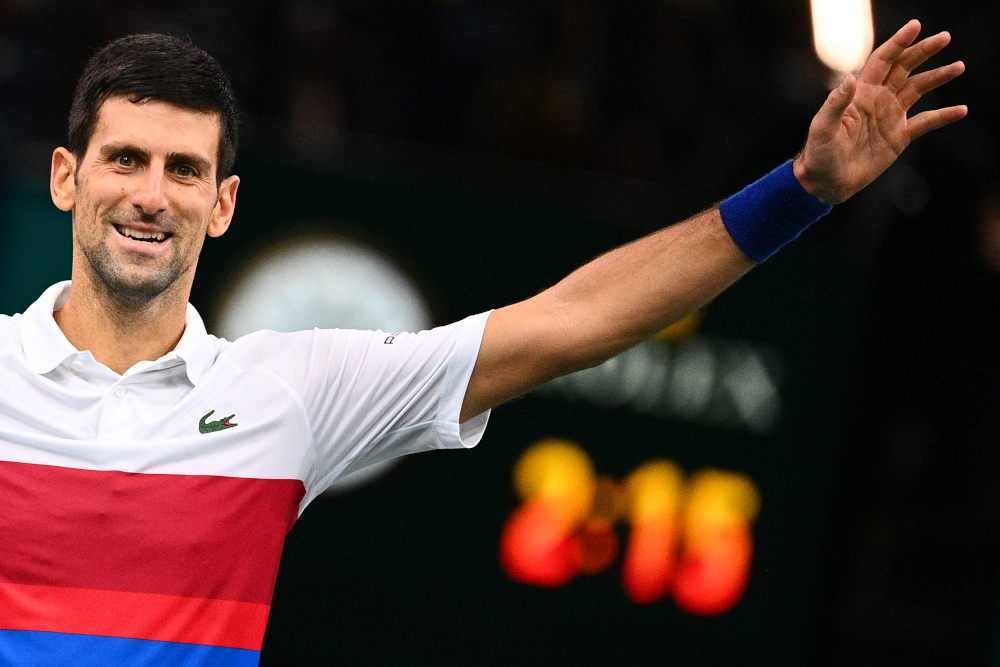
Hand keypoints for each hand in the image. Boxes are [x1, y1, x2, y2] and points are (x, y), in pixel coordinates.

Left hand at [794, 20, 966, 204]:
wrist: (826, 182)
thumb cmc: (819, 153)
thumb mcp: (822, 128)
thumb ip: (836, 103)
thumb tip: (850, 78)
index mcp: (860, 93)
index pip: (882, 61)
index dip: (898, 43)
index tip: (915, 26)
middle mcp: (878, 99)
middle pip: (905, 68)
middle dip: (923, 51)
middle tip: (944, 38)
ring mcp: (890, 116)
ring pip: (918, 89)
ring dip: (938, 77)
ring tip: (958, 66)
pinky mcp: (899, 137)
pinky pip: (926, 122)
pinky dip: (944, 116)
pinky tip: (961, 110)